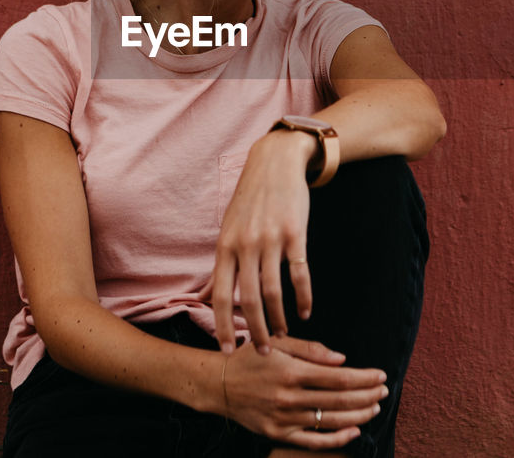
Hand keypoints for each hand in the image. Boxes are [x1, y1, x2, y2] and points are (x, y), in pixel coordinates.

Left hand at [209, 129, 316, 353]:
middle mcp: (245, 245)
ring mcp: (270, 239)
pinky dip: (303, 297)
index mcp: (225, 246)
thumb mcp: (228, 228)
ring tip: (283, 335)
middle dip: (255, 330)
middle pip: (248, 299)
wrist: (275, 162)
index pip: (221, 295)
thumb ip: (222, 263)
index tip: (227, 350)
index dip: (222, 325)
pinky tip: (305, 311)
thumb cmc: (251, 199)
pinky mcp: (295, 234)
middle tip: (262, 352)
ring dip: (279, 318)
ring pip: (273, 291)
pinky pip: (299, 274)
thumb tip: (208, 296)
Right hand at [221, 335, 387, 449]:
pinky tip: (354, 430)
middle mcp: (289, 398)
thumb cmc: (250, 359)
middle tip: (385, 390)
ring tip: (375, 407)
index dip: (364, 378)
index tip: (381, 375)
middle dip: (368, 395)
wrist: (218, 385)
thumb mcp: (278, 344)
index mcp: (291, 371)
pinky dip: (338, 438)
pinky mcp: (279, 434)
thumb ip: (311, 350)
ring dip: (359, 415)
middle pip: (340, 401)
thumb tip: (342, 360)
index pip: (339, 378)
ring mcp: (285, 419)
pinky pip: (315, 441)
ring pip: (332, 421)